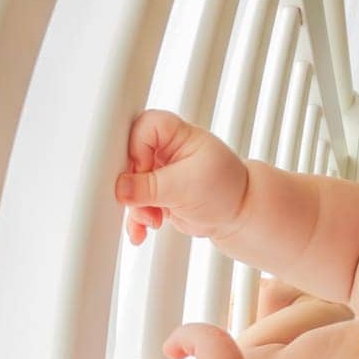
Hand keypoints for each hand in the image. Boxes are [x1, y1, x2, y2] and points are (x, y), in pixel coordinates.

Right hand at [116, 108, 250, 245]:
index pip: (142, 127)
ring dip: (136, 206)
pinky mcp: (155, 193)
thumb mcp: (187, 186)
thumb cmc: (226, 189)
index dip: (136, 148)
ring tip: (153, 219)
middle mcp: (164, 150)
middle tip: (139, 200)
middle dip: (131, 184)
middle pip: (128, 156)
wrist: (238, 215)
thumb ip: (151, 187)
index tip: (143, 170)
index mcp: (177, 134)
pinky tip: (141, 231)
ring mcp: (157, 172)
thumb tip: (121, 189)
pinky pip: (135, 203)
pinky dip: (137, 218)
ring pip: (129, 183)